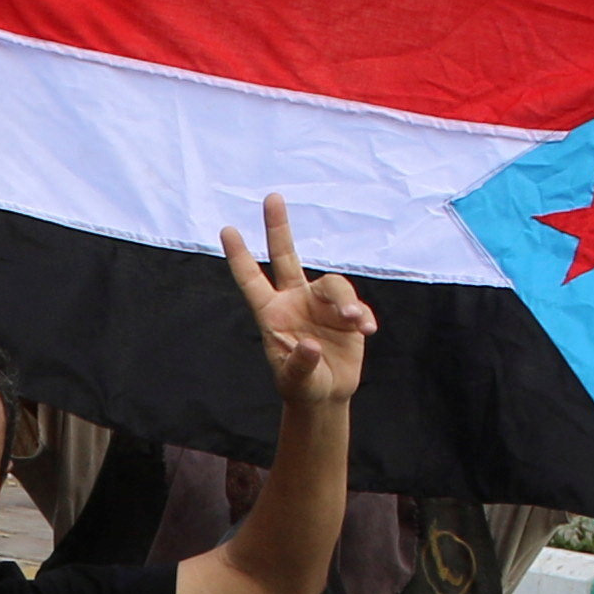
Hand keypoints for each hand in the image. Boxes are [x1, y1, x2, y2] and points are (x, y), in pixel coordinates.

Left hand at [214, 194, 370, 412]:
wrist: (326, 395)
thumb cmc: (301, 386)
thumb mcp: (295, 381)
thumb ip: (300, 364)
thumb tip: (310, 344)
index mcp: (271, 314)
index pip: (252, 281)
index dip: (240, 257)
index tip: (226, 230)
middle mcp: (294, 301)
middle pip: (286, 257)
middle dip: (278, 228)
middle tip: (271, 197)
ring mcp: (321, 304)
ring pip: (334, 285)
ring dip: (346, 301)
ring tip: (355, 322)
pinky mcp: (347, 314)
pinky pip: (357, 306)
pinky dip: (363, 316)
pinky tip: (367, 331)